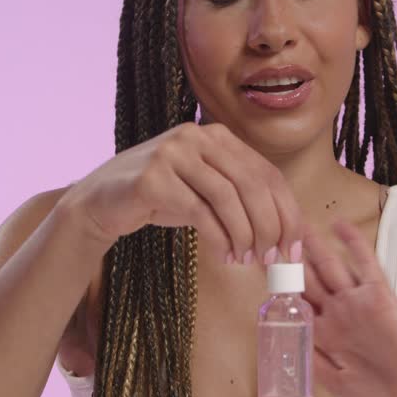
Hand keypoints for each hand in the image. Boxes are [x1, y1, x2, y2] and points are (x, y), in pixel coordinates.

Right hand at [59, 122, 304, 264]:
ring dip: (244, 235)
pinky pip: (199, 211)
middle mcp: (197, 136)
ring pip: (227, 197)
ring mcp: (172, 153)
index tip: (294, 247)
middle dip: (270, 226)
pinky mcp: (152, 178)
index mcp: (218, 135)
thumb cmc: (163, 198)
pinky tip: (224, 256)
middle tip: (273, 259)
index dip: (287, 212)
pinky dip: (218, 238)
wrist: (102, 202)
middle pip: (252, 183)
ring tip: (246, 260)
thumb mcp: (207, 191)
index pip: (267, 173)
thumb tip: (286, 236)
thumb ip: (242, 200)